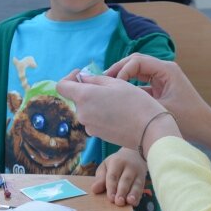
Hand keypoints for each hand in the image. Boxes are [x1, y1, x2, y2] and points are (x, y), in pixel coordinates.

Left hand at [57, 69, 179, 150]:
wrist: (149, 130)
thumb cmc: (136, 102)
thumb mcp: (117, 83)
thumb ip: (95, 79)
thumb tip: (83, 79)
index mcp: (84, 97)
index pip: (62, 86)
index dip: (69, 78)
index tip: (81, 74)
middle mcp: (82, 113)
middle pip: (77, 98)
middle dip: (88, 91)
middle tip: (108, 87)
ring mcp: (89, 126)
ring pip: (87, 109)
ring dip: (96, 103)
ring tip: (117, 101)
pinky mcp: (97, 135)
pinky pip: (94, 120)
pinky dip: (101, 114)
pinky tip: (118, 113)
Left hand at [92, 147, 146, 206]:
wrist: (134, 154)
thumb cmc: (116, 163)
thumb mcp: (106, 166)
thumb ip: (100, 178)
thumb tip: (94, 189)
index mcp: (117, 162)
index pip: (113, 176)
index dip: (112, 187)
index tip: (110, 198)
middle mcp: (129, 167)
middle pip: (125, 180)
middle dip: (122, 191)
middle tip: (118, 202)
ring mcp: (138, 173)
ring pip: (136, 184)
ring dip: (133, 194)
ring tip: (130, 202)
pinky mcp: (143, 179)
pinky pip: (142, 188)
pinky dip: (138, 196)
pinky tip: (135, 203)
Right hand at [106, 54, 210, 152]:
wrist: (206, 129)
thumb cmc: (188, 121)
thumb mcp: (160, 109)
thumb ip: (138, 99)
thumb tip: (115, 94)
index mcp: (166, 70)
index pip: (137, 61)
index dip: (122, 70)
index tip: (113, 85)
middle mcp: (164, 70)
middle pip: (135, 62)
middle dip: (119, 70)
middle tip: (103, 82)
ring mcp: (163, 78)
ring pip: (137, 71)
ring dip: (123, 78)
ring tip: (108, 87)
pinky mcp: (162, 87)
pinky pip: (142, 82)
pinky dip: (130, 86)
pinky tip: (119, 96)